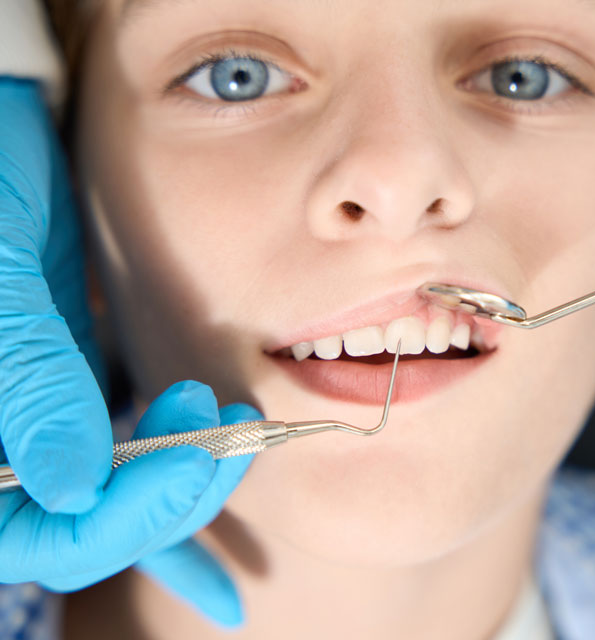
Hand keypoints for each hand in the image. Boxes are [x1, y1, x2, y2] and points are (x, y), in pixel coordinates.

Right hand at [0, 79, 251, 625]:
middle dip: (170, 500)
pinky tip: (222, 576)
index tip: (196, 460)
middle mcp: (5, 448)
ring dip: (184, 490)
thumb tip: (73, 488)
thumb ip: (31, 380)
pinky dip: (168, 510)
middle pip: (86, 530)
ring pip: (115, 504)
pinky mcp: (77, 395)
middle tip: (236, 439)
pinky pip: (123, 472)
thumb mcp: (1, 274)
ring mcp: (41, 426)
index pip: (36, 533)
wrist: (6, 137)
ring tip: (239, 436)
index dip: (122, 519)